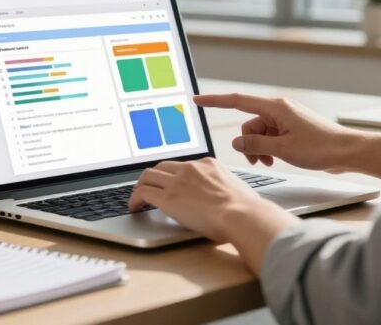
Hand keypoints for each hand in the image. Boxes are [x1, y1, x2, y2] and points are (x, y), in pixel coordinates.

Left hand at [128, 158, 297, 272]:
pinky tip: (134, 208)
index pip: (184, 165)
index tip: (171, 183)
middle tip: (150, 187)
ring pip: (148, 175)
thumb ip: (224, 190)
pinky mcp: (168, 197)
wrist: (242, 215)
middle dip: (154, 176)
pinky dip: (135, 198)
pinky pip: (142, 192)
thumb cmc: (246, 210)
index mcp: (209, 165)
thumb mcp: (236, 190)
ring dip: (141, 186)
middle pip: (162, 166)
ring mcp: (177, 181)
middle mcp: (191, 168)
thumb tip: (225, 201)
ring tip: (138, 198)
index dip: (174, 175)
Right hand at [194, 93, 357, 171]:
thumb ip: (256, 145)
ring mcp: (286, 119)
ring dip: (260, 148)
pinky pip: (270, 136)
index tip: (197, 100)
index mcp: (275, 107)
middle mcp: (279, 109)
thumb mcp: (283, 149)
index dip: (215, 101)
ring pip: (259, 133)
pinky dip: (269, 148)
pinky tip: (276, 159)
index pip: (238, 101)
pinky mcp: (291, 129)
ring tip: (270, 162)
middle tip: (259, 161)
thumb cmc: (321, 147)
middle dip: (249, 143)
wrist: (348, 152)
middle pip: (249, 124)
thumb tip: (237, 142)